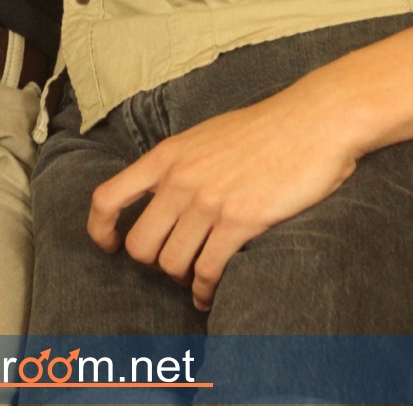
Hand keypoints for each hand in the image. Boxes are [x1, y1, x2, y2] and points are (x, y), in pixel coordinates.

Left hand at [86, 83, 356, 310]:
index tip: (110, 246)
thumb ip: (180, 163)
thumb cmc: (263, 128)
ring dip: (182, 278)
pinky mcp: (240, 221)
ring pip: (171, 263)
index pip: (107, 197)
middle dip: (153, 261)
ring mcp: (208, 201)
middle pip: (139, 245)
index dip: (100, 230)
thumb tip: (162, 194)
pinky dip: (206, 291)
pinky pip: (207, 271)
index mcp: (167, 155)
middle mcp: (180, 179)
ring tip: (195, 281)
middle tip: (173, 261)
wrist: (312, 120)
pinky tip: (211, 293)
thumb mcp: (205, 135)